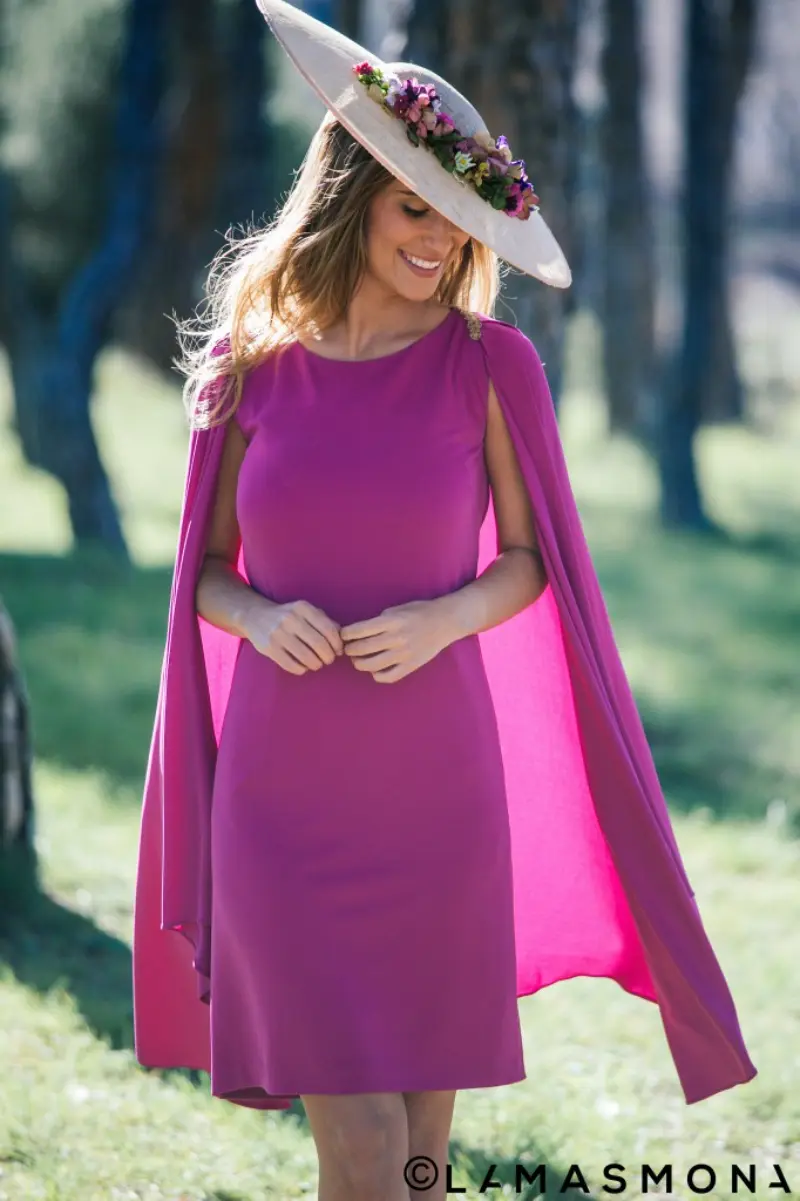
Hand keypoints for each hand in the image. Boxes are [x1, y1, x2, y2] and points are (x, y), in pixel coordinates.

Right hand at [243, 597, 342, 674]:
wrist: (255, 616)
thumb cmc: (288, 616)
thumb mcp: (306, 611)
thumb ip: (325, 621)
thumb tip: (343, 639)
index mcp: (303, 608)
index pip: (328, 629)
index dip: (337, 644)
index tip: (338, 651)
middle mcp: (290, 619)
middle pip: (319, 644)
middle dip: (328, 656)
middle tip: (328, 660)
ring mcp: (278, 634)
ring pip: (306, 657)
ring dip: (316, 664)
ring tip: (317, 664)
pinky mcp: (269, 648)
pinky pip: (291, 665)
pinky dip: (302, 669)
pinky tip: (303, 667)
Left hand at [340, 598, 456, 682]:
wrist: (444, 621)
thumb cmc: (418, 612)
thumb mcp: (396, 609)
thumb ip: (379, 621)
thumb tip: (358, 633)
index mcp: (391, 621)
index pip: (360, 630)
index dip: (346, 634)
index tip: (343, 635)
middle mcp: (396, 638)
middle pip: (363, 648)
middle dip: (350, 649)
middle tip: (347, 649)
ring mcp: (404, 654)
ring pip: (372, 665)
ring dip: (359, 663)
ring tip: (357, 660)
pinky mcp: (411, 666)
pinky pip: (389, 676)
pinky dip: (377, 675)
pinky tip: (374, 670)